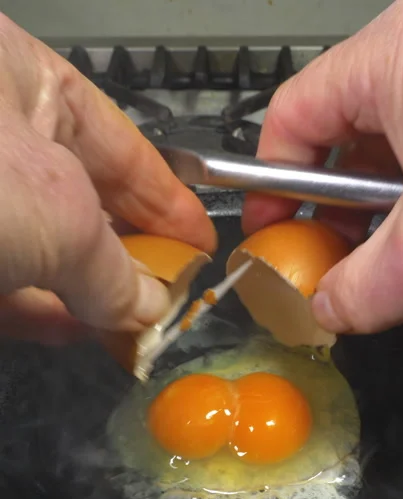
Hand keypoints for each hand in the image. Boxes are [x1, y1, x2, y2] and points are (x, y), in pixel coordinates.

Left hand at [0, 14, 215, 343]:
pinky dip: (39, 309)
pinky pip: (4, 278)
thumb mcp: (58, 216)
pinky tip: (72, 331)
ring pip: (40, 246)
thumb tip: (150, 305)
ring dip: (86, 293)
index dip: (168, 199)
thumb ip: (115, 270)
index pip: (118, 142)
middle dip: (129, 256)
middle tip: (168, 294)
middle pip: (82, 201)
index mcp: (18, 77)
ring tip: (129, 326)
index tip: (198, 242)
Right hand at [243, 0, 402, 334]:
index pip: (293, 116)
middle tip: (335, 259)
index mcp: (399, 52)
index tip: (274, 232)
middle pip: (346, 127)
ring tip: (399, 253)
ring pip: (402, 135)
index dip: (271, 182)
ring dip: (390, 202)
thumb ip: (361, 290)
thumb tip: (327, 312)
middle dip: (335, 203)